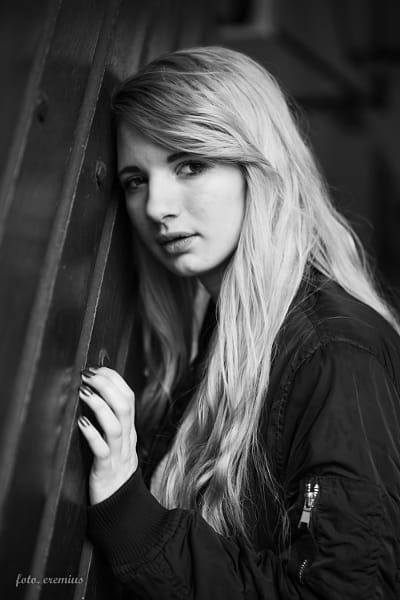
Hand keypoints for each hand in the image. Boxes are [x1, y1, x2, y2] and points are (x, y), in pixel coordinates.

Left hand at [77, 366, 137, 504]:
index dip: (114, 379)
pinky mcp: (106, 470)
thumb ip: (111, 420)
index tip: (96, 368)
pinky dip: (92, 434)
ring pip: (116, 425)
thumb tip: (96, 393)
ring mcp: (118, 454)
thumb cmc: (112, 469)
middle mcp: (127, 439)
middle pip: (124, 405)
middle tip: (87, 374)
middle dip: (107, 385)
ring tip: (83, 392)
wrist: (121, 507)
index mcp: (129, 429)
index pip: (128, 396)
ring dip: (99, 405)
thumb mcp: (117, 441)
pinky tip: (81, 423)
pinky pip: (102, 450)